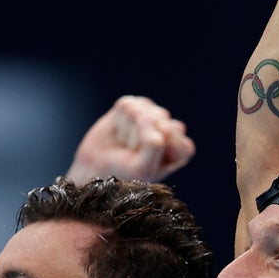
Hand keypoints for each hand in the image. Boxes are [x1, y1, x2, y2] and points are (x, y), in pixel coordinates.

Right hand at [65, 95, 194, 183]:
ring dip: (127, 131)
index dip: (153, 147)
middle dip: (138, 139)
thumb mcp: (143, 168)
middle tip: (131, 154)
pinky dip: (117, 120)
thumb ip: (154, 144)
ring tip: (124, 144)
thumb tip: (146, 115)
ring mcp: (153, 115)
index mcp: (182, 149)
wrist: (96, 170)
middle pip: (157, 119)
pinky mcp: (135, 106)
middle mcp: (172, 130)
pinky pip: (126, 104)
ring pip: (141, 111)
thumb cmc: (125, 173)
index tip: (144, 161)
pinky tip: (119, 131)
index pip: (171, 133)